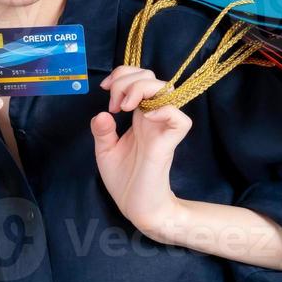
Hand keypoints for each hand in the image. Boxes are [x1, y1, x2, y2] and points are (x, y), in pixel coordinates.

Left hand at [90, 65, 191, 235]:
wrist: (137, 207)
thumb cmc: (124, 179)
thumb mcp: (105, 150)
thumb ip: (102, 130)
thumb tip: (101, 113)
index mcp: (138, 115)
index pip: (139, 79)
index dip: (122, 74)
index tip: (105, 88)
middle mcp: (152, 117)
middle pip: (152, 78)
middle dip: (128, 80)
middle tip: (114, 104)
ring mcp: (161, 128)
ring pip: (167, 90)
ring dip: (142, 89)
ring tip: (125, 106)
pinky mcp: (168, 144)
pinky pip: (180, 119)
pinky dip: (164, 111)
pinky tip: (144, 117)